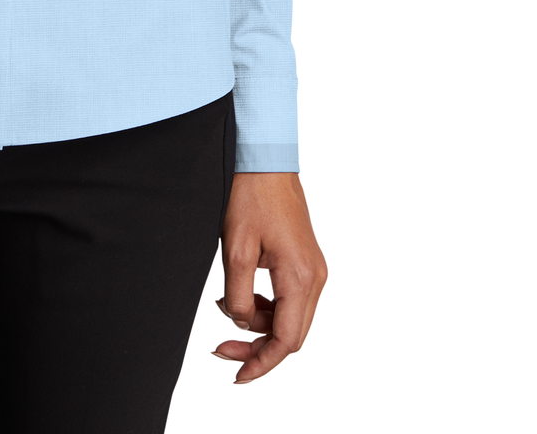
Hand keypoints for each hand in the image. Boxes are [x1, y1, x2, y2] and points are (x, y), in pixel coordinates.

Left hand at [213, 170, 327, 382]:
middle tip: (222, 349)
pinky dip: (266, 306)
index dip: (261, 363)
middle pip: (291, 335)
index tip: (237, 375)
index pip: (286, 340)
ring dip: (259, 324)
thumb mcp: (235, 250)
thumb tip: (240, 323)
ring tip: (226, 306)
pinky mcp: (306, 261)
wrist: (265, 161)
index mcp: (300, 278)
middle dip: (257, 348)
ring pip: (290, 319)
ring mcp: (314, 269)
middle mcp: (315, 278)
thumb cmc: (250, 196)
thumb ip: (239, 296)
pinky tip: (241, 294)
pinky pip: (290, 299)